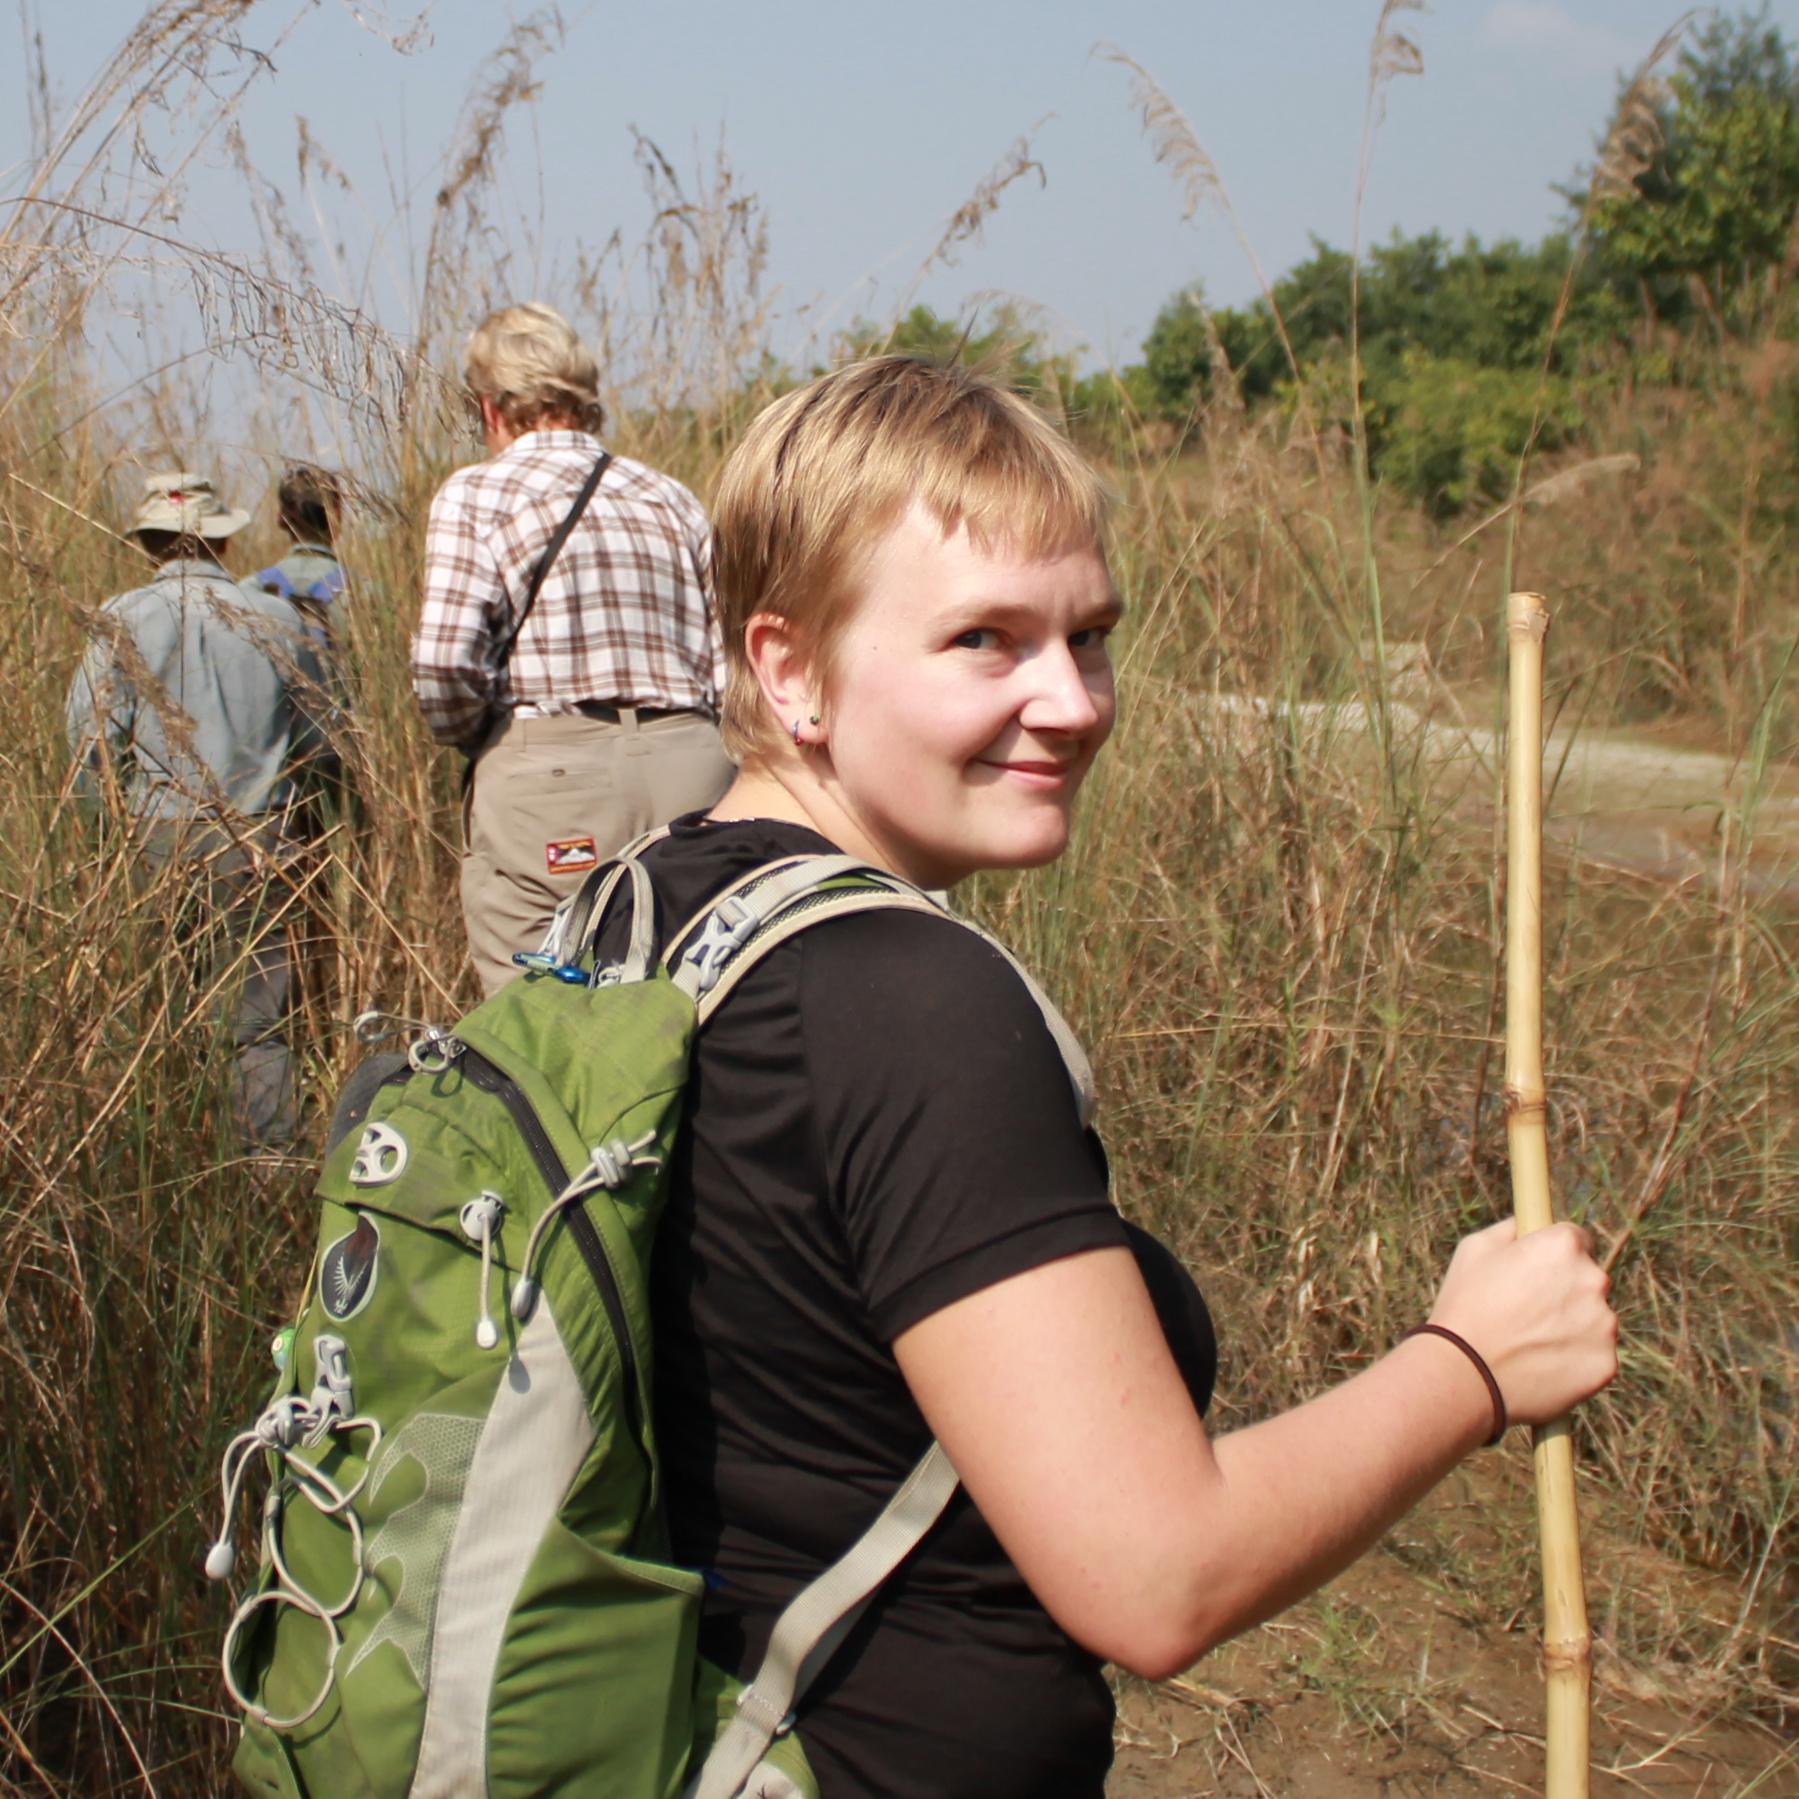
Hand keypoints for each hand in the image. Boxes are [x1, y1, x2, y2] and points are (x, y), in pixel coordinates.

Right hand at [1428, 1219, 1617, 1426]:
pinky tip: (1540, 1364)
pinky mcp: (1606, 1363)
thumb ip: (1511, 1229)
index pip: (1577, 1239)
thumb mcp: (1475, 1249)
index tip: (1538, 1271)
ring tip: (1530, 1342)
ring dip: (1572, 1326)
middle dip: (1566, 1290)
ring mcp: (1604, 1324)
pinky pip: (1594, 1355)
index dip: (1554, 1255)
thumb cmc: (1464, 1306)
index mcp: (1563, 1246)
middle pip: (1589, 1279)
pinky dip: (1574, 1359)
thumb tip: (1527, 1225)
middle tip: (1528, 1311)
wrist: (1464, 1375)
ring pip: (1593, 1319)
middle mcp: (1593, 1280)